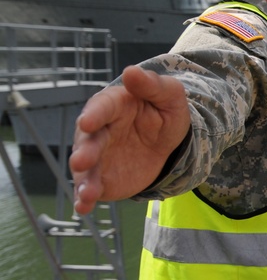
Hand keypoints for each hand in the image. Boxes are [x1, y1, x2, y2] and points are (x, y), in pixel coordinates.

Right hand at [70, 66, 190, 213]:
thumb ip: (152, 85)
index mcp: (114, 106)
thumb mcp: (170, 97)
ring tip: (88, 192)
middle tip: (83, 160)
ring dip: (84, 180)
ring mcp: (98, 156)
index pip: (101, 108)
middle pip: (88, 140)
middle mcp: (99, 131)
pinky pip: (90, 188)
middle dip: (85, 151)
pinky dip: (84, 198)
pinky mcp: (102, 178)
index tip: (88, 121)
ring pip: (86, 168)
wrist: (170, 143)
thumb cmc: (165, 113)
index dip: (95, 114)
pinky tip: (83, 207)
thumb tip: (131, 71)